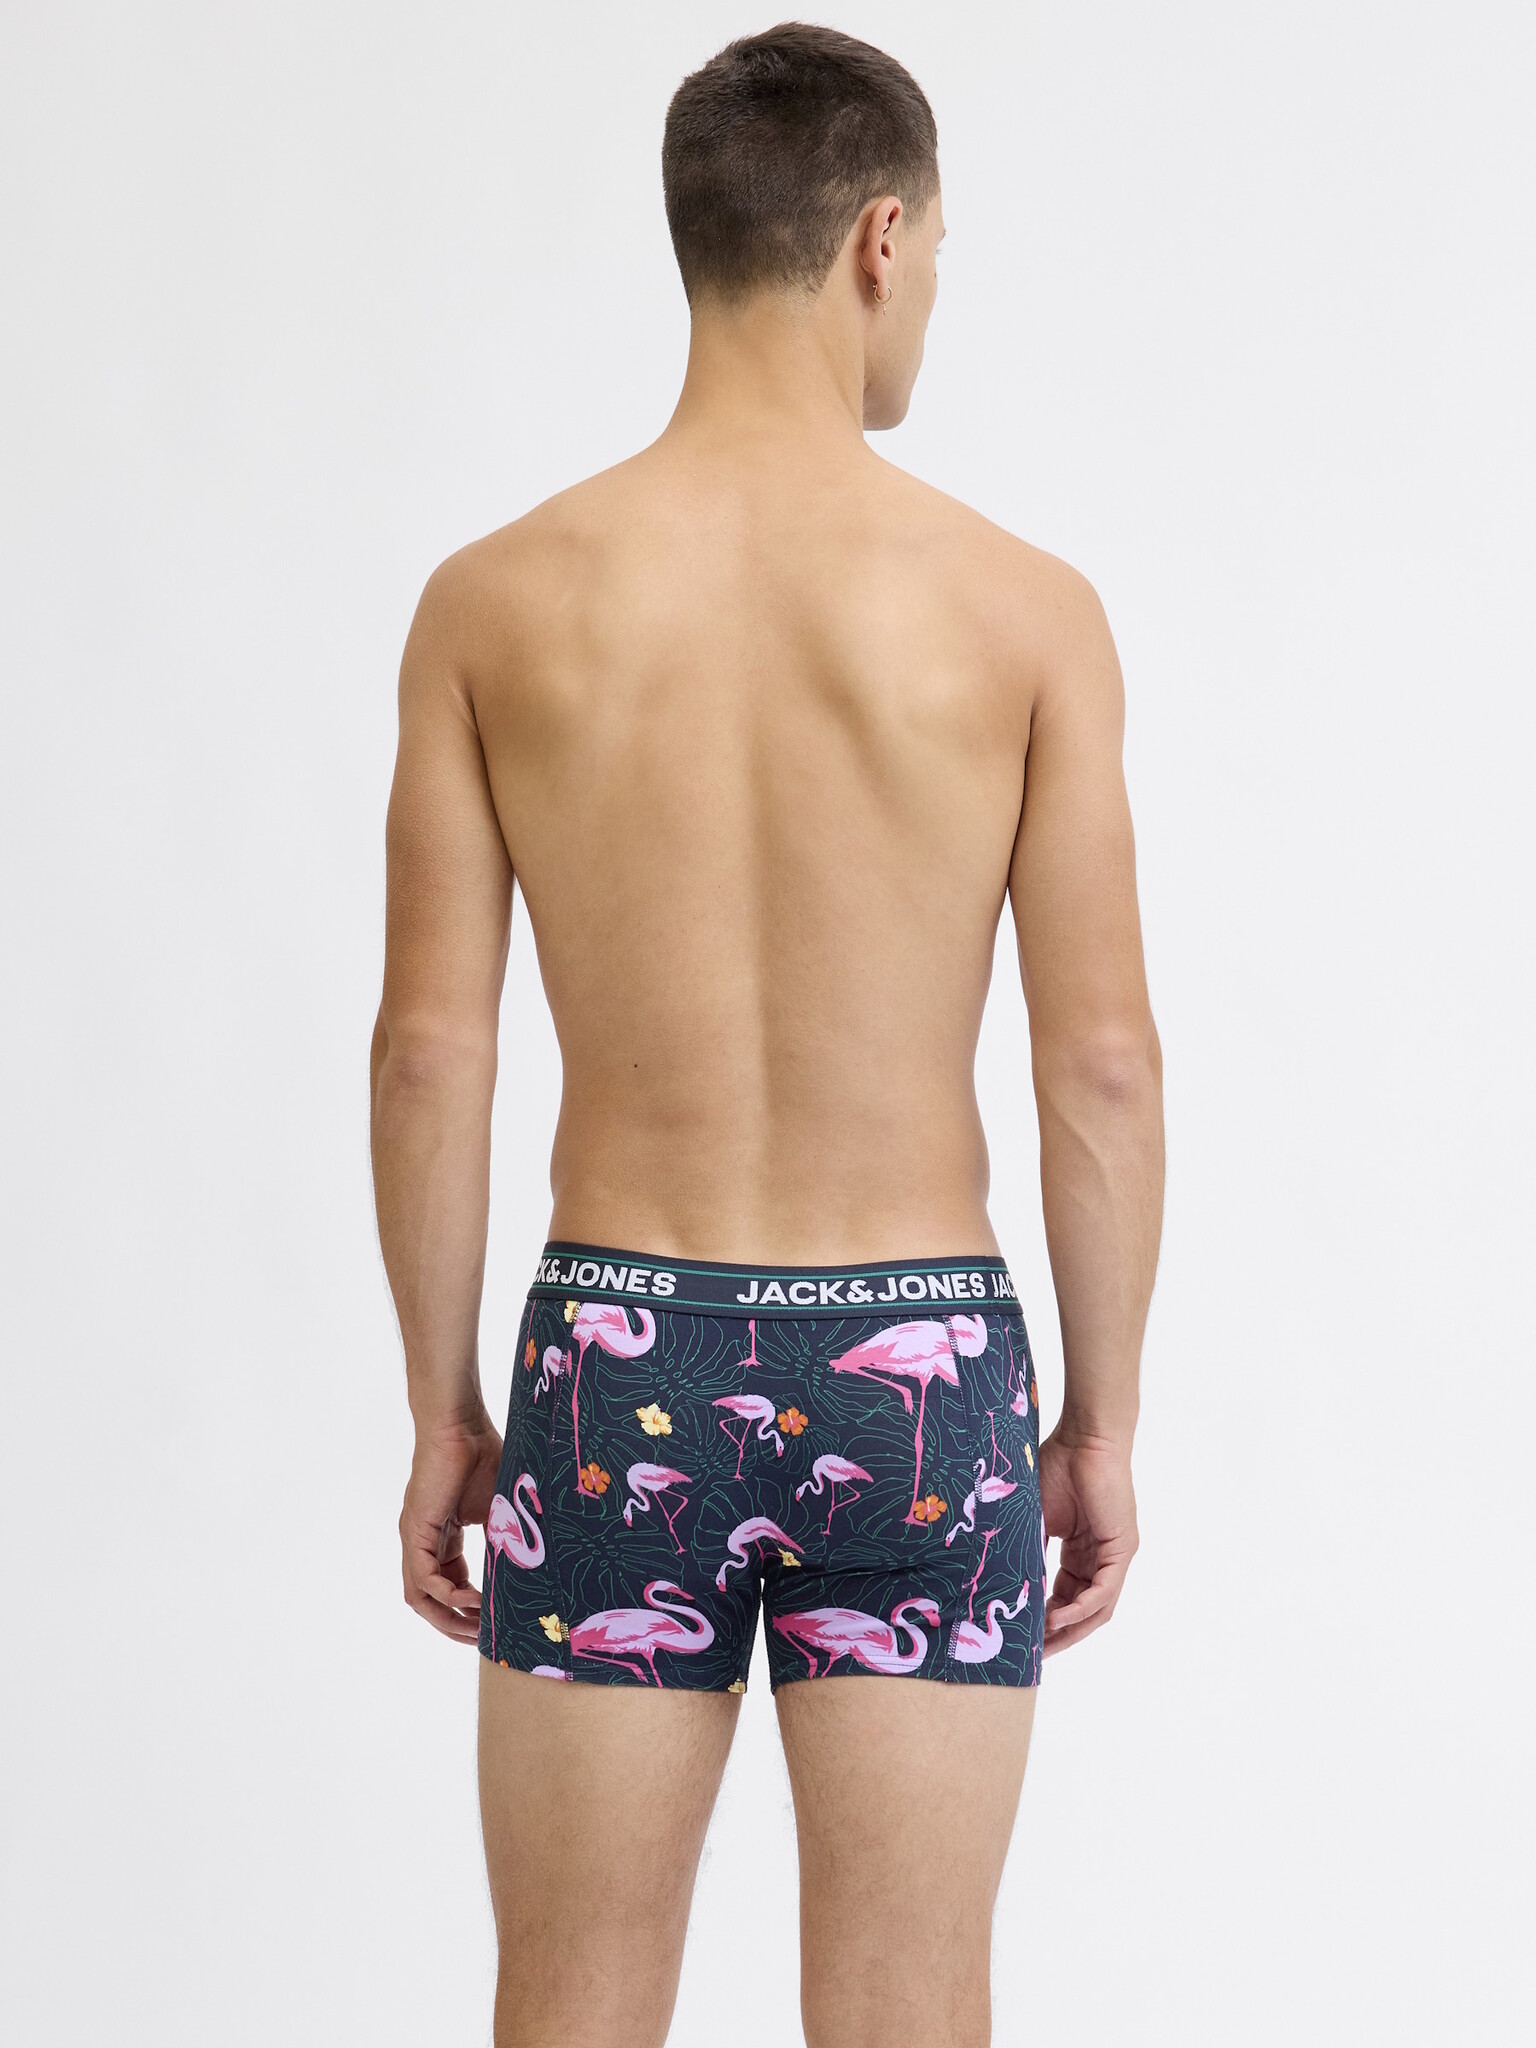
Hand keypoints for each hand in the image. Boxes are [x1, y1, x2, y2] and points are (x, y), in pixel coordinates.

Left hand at [400, 1409, 502, 1643]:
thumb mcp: (502, 1506)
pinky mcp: (416, 1531)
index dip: (470, 1607)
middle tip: (485, 1639)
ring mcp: (417, 1537)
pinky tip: (473, 1600)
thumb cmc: (483, 1453)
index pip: (449, 1584)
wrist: (462, 1423)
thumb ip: (510, 1535)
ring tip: (478, 1630)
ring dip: (447, 1619)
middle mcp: (424, 1541)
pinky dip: (447, 1596)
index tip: (495, 1620)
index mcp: (443, 1535)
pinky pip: (424, 1579)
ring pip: (421, 1597)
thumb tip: (540, 1561)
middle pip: (431, 1599)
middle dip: (456, 1624)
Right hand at [1039, 1427, 1137, 1654]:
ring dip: (1070, 1629)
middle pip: (1083, 1610)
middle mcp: (1101, 1557)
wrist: (1084, 1438)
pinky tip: (1058, 1618)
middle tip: (1031, 1654)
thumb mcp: (1034, 1518)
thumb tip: (1000, 1580)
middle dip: (1057, 1635)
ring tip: (1042, 1644)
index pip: (1065, 1596)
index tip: (1021, 1636)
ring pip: (1096, 1607)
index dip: (1044, 1619)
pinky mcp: (1122, 1548)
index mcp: (1082, 1551)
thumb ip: (1026, 1549)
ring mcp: (1114, 1555)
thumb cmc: (1057, 1466)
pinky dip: (1082, 1608)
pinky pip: (1104, 1590)